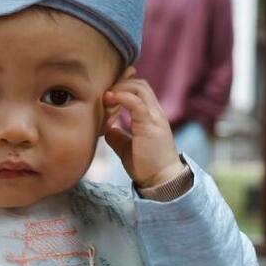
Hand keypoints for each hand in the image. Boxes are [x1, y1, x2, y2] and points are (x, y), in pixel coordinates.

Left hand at [102, 71, 181, 188]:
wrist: (161, 181)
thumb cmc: (146, 167)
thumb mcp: (127, 149)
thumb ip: (118, 136)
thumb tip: (106, 129)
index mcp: (150, 116)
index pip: (139, 89)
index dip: (122, 87)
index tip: (106, 99)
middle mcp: (155, 112)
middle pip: (139, 84)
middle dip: (119, 85)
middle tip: (104, 100)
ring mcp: (154, 117)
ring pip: (139, 88)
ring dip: (119, 90)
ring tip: (106, 102)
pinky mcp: (150, 124)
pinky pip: (136, 102)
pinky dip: (121, 97)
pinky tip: (109, 101)